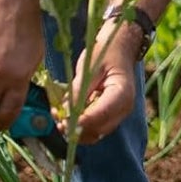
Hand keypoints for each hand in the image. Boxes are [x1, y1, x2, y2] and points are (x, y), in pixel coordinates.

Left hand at [63, 21, 142, 142]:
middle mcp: (123, 108)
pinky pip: (93, 127)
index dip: (82, 121)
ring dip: (75, 130)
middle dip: (76, 129)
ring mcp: (117, 113)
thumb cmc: (106, 52)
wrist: (119, 48)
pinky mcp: (108, 114)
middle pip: (99, 129)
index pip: (102, 114)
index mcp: (122, 93)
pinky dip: (79, 126)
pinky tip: (65, 116)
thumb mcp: (91, 66)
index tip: (64, 121)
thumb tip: (65, 111)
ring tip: (59, 118)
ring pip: (95, 133)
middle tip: (58, 120)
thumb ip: (80, 89)